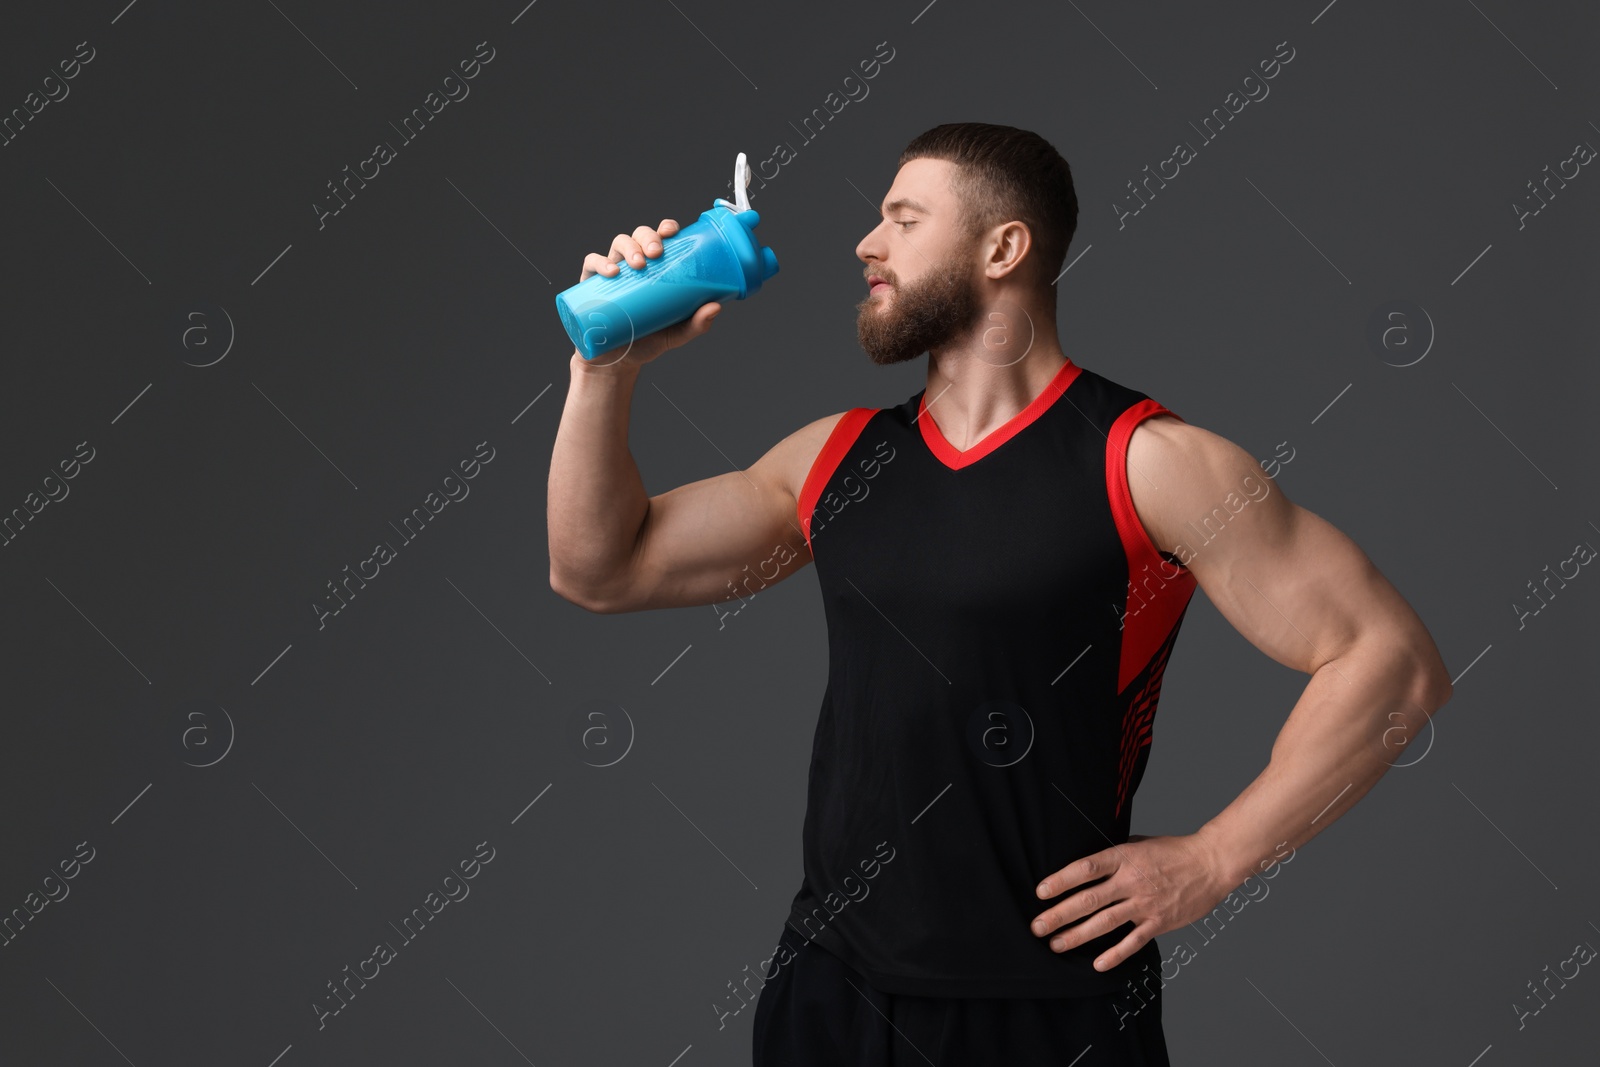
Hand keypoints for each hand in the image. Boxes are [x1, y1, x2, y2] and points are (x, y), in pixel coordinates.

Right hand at [575, 218, 722, 370]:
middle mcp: (634, 265)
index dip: (666, 228)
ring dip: (629, 247)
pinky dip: (600, 262)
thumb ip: (697, 324)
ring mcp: (613, 272)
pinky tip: (612, 271)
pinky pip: (592, 263)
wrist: (617, 363)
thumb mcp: (676, 334)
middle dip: (648, 237)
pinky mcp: (591, 284)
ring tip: (638, 265)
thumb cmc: (648, 341)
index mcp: (656, 269)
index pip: (661, 239)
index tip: (672, 232)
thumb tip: (716, 307)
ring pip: (618, 243)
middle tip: (656, 253)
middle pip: (640, 236)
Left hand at [1030, 833, 1229, 970]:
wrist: (1210, 864)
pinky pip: (1133, 941)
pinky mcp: (1159, 922)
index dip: (1061, 880)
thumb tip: (1087, 864)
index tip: (1040, 892)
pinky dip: (1115, 954)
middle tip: (1037, 927)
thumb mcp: (1139, 843)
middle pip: (1088, 899)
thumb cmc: (1173, 851)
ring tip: (1056, 944)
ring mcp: (1145, 903)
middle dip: (1059, 914)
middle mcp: (1131, 881)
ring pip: (1104, 922)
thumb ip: (1114, 854)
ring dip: (1077, 935)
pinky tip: (1097, 964)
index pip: (1085, 869)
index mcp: (1123, 857)